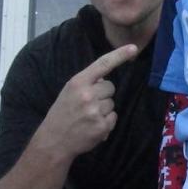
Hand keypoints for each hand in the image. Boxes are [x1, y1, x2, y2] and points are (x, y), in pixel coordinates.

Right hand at [41, 44, 138, 159]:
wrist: (54, 140)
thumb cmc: (62, 114)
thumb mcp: (69, 92)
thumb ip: (86, 83)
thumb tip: (105, 79)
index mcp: (78, 82)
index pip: (102, 64)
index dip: (119, 55)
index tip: (133, 48)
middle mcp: (88, 95)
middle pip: (111, 87)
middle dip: (103, 94)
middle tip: (88, 105)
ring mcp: (95, 111)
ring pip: (112, 103)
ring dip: (104, 109)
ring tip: (88, 117)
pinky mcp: (102, 126)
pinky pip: (114, 117)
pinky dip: (106, 122)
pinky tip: (92, 126)